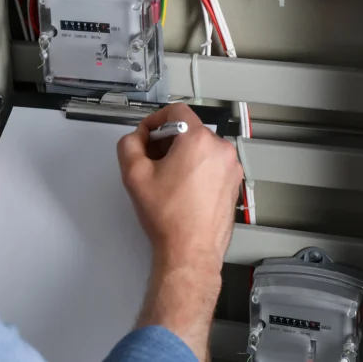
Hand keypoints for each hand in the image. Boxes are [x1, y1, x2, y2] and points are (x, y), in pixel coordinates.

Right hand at [116, 103, 243, 357]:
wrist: (190, 252)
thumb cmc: (169, 217)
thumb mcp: (134, 174)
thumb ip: (128, 145)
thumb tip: (135, 139)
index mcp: (199, 141)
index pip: (177, 111)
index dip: (156, 120)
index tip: (147, 134)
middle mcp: (221, 151)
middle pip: (189, 130)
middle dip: (167, 140)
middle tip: (151, 159)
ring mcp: (231, 169)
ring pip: (201, 148)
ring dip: (182, 155)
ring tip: (165, 179)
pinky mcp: (233, 185)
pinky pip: (212, 165)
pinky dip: (196, 170)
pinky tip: (181, 190)